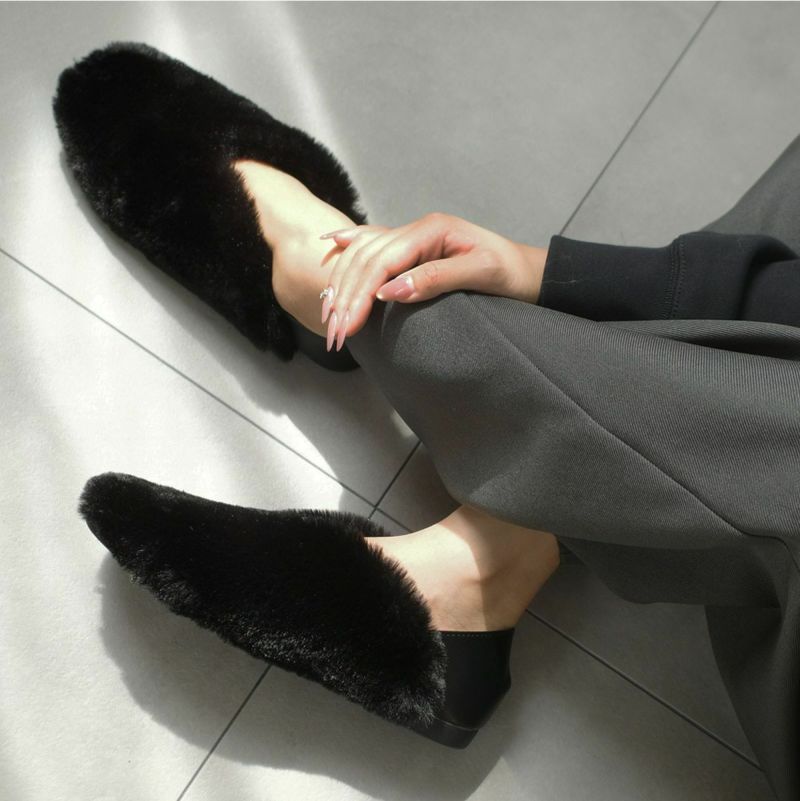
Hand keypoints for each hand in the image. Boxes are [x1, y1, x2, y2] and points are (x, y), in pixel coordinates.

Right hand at [318, 212, 547, 351]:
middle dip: (345, 295)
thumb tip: (390, 291)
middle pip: (365, 258)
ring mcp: (412, 236)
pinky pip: (372, 245)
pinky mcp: (412, 249)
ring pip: (362, 253)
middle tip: (335, 332)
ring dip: (341, 283)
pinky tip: (331, 248)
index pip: (382, 261)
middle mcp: (416, 229)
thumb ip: (435, 278)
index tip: (348, 325)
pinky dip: (349, 249)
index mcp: (431, 230)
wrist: (527, 272)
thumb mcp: (481, 274)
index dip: (360, 294)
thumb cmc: (509, 274)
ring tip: (328, 314)